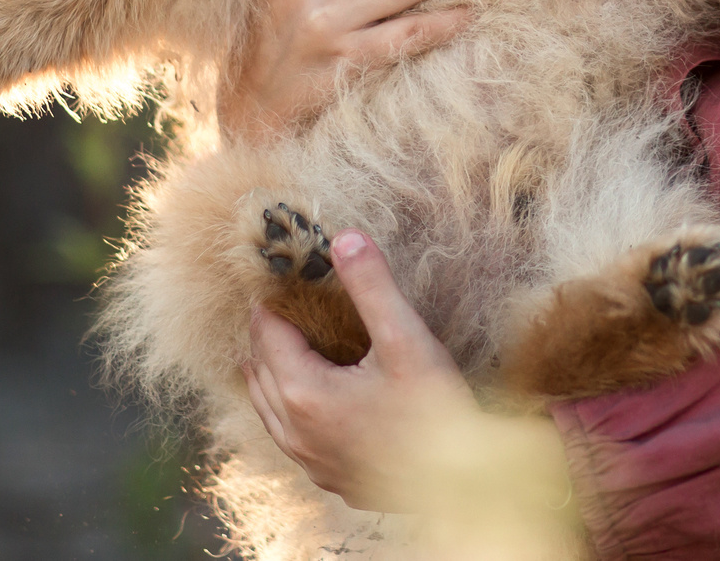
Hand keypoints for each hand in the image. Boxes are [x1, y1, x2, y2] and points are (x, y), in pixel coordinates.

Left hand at [242, 231, 479, 511]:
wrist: (459, 483)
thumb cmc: (435, 412)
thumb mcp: (406, 339)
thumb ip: (372, 286)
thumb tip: (345, 238)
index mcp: (304, 392)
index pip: (267, 333)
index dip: (273, 300)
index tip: (284, 275)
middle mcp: (295, 430)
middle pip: (260, 367)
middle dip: (269, 331)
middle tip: (285, 301)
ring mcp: (309, 459)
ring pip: (268, 406)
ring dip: (271, 371)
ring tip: (283, 342)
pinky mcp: (328, 476)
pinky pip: (289, 434)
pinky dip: (288, 406)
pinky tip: (310, 397)